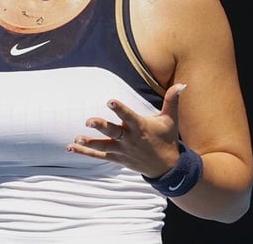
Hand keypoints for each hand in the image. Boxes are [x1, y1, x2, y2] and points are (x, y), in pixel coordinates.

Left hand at [67, 83, 186, 176]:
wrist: (166, 167)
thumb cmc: (167, 139)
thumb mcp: (171, 119)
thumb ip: (172, 100)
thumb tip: (182, 84)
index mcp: (141, 127)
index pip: (129, 116)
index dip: (119, 109)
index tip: (110, 101)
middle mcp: (130, 139)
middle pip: (114, 132)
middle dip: (102, 127)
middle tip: (89, 121)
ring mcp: (122, 150)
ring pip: (104, 146)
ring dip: (89, 143)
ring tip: (76, 139)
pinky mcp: (117, 158)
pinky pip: (99, 156)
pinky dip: (85, 152)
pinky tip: (71, 148)